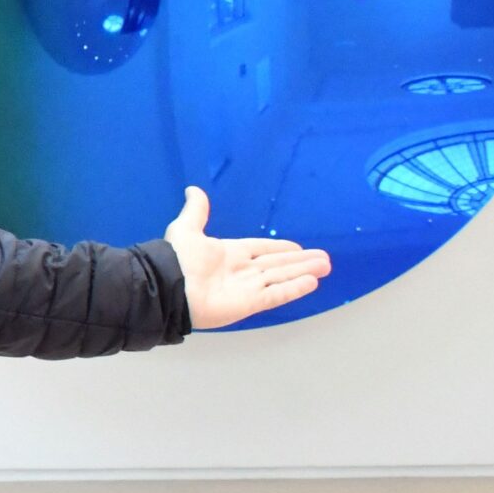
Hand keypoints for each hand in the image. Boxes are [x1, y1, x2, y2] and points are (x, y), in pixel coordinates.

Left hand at [162, 186, 332, 330]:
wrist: (169, 286)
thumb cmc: (177, 258)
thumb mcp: (186, 228)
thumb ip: (196, 211)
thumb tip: (193, 189)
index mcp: (228, 253)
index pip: (262, 249)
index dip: (280, 248)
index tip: (298, 247)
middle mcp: (241, 271)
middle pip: (277, 264)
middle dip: (300, 261)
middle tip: (324, 258)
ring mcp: (247, 288)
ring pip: (282, 277)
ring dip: (303, 272)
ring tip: (325, 267)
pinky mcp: (250, 303)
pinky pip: (277, 294)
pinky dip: (294, 288)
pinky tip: (312, 282)